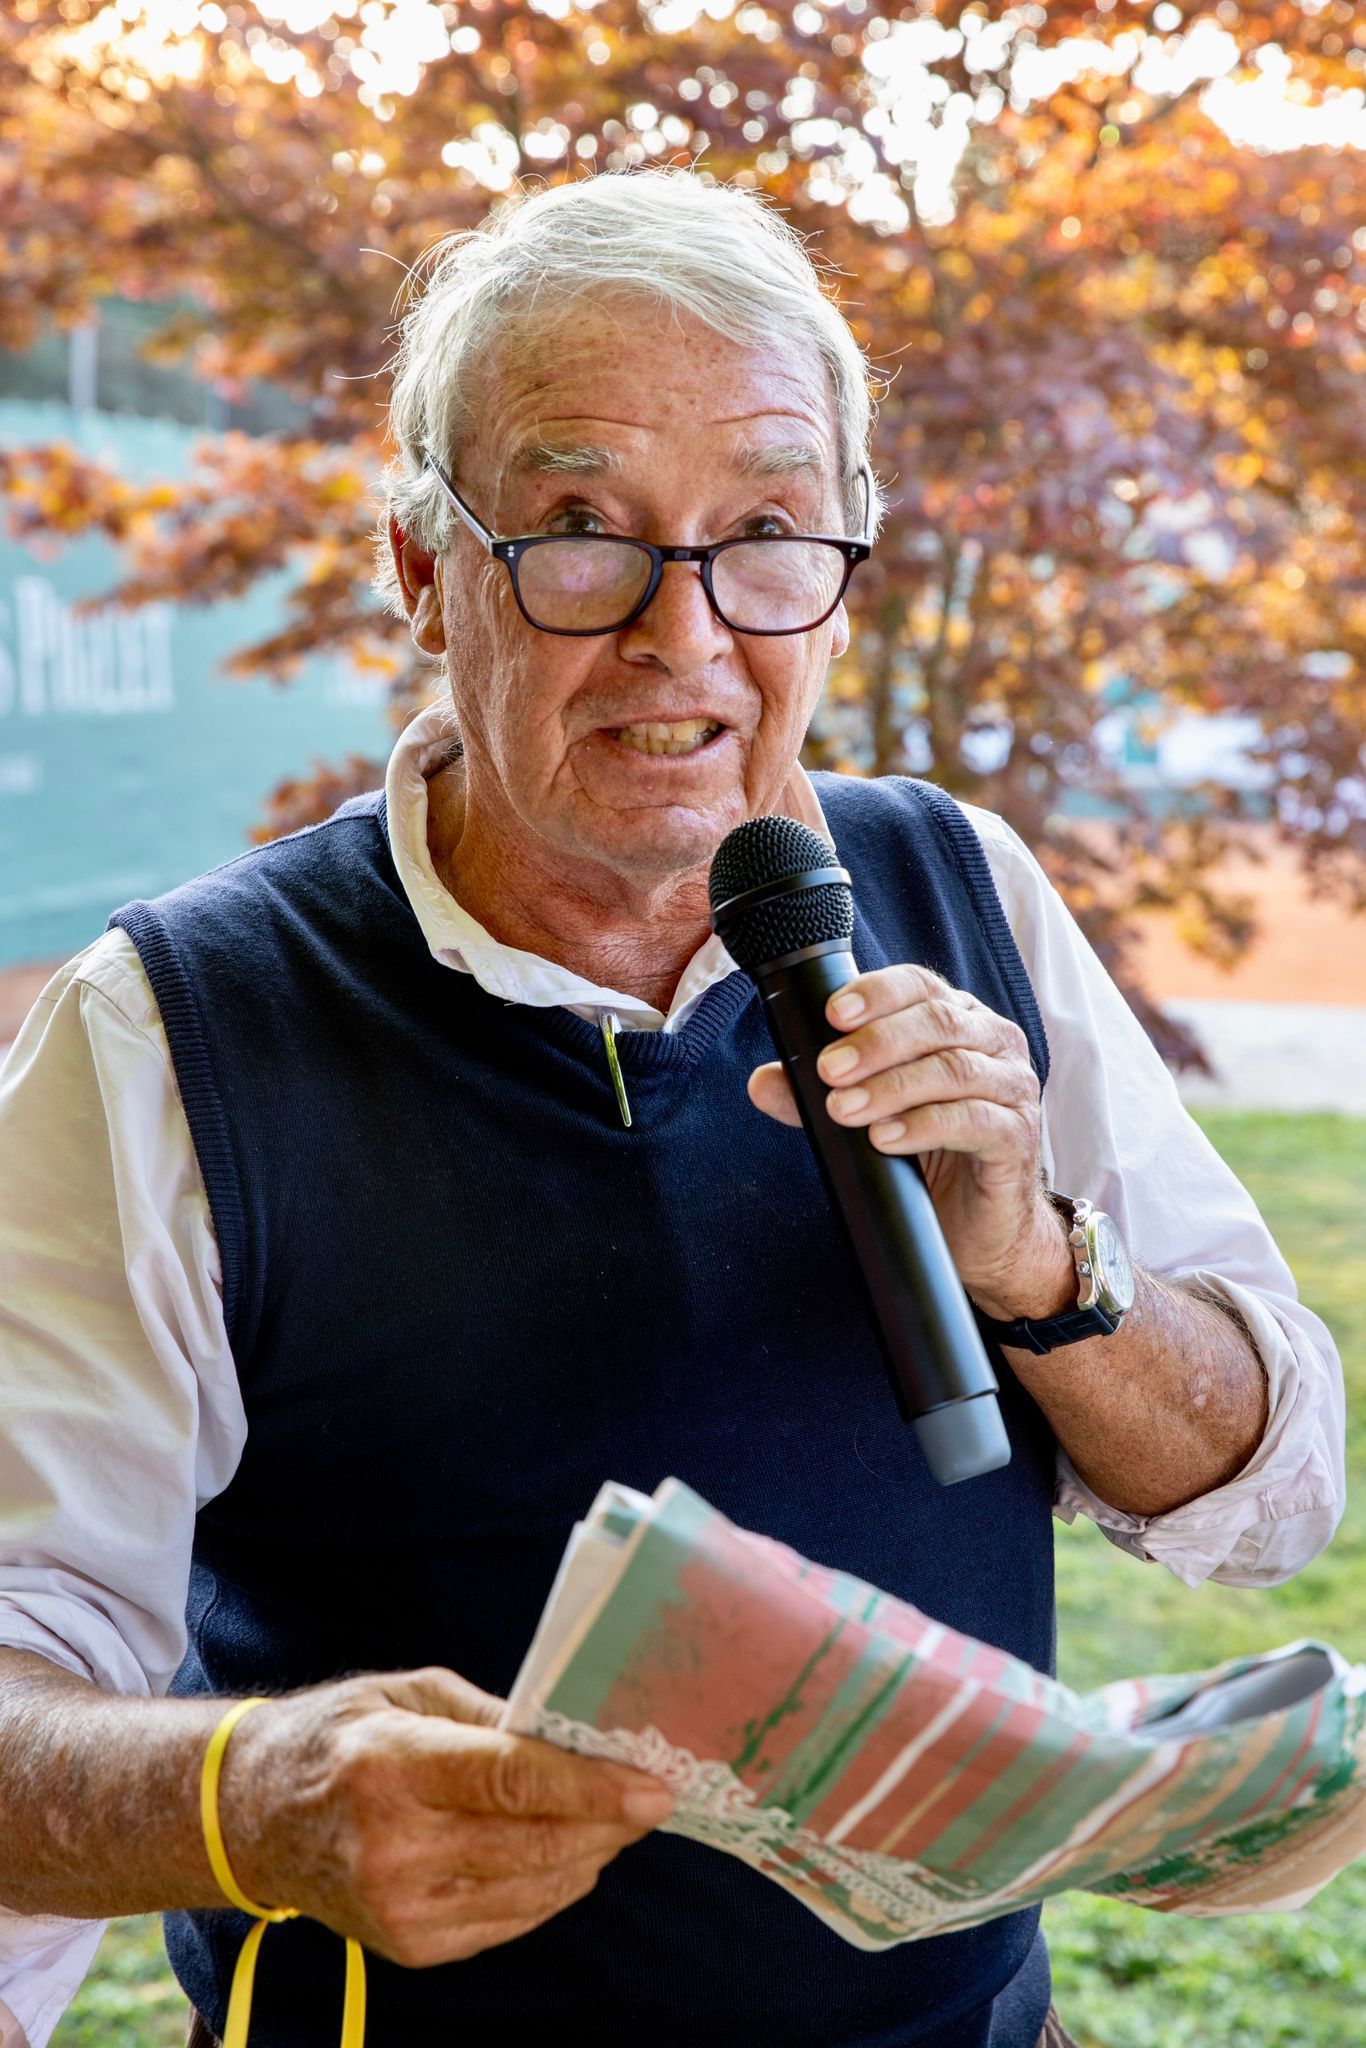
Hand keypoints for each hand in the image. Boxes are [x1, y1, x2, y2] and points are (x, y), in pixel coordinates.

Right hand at [218, 1666, 672, 1968]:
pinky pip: (512, 1919)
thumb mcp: (410, 1694)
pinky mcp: (411, 1945)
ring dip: (590, 1854)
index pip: (513, 1780)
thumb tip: (575, 1734)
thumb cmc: (341, 1737)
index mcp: (393, 1765)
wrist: (254, 1819)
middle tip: (652, 1797)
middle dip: (610, 1823)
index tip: (654, 1785)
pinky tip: (568, 1853)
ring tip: (616, 1820)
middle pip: (536, 1842)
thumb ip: (493, 1716)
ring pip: (536, 1887)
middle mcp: (395, 1845)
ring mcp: (401, 1906)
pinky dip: (553, 1885)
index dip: (592, 1786)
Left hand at [747, 963, 1073, 1320]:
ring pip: (954, 1070)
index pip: (919, 985)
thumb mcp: (868, 1114)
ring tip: (844, 1109)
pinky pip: (973, 1120)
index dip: (877, 993)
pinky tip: (885, 1138)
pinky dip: (924, 1126)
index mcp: (958, 1019)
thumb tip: (763, 1082)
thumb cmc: (928, 1154)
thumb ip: (817, 1094)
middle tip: (828, 1070)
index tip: (832, 1014)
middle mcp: (992, 1042)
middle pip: (938, 1022)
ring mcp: (1012, 1087)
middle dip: (876, 1043)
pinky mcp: (1016, 1135)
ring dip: (891, 1087)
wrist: (978, 1225)